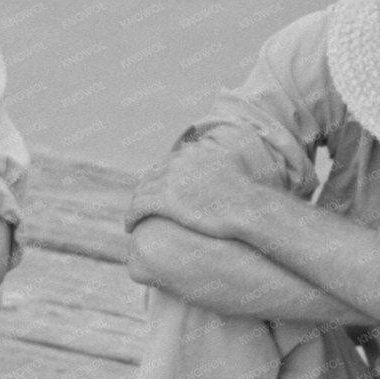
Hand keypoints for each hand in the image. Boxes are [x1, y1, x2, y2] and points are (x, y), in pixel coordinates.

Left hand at [131, 147, 269, 240]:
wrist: (249, 211)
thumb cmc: (247, 198)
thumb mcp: (235, 167)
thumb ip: (222, 158)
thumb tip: (220, 152)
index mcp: (195, 151)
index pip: (168, 164)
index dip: (159, 181)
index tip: (156, 193)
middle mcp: (180, 161)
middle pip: (153, 176)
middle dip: (146, 192)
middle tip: (141, 207)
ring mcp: (171, 179)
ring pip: (143, 192)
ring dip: (136, 206)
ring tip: (133, 219)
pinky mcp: (164, 199)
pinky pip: (139, 207)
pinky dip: (132, 217)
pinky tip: (130, 227)